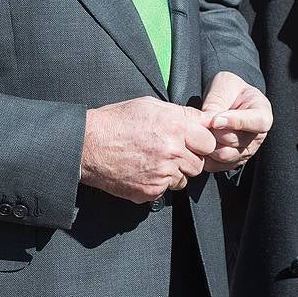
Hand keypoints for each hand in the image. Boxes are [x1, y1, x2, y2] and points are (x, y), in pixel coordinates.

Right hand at [80, 96, 217, 202]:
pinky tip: (143, 171)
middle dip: (189, 159)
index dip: (201, 142)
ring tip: (155, 161)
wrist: (88, 145)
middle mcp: (172, 151)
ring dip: (176, 173)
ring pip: (185, 179)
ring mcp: (162, 174)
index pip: (209, 142)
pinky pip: (167, 190)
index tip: (192, 142)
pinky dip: (159, 184)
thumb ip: (180, 114)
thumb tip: (204, 121)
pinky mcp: (151, 191)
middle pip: (199, 163)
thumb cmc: (118, 121)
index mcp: (176, 127)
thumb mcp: (151, 106)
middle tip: (171, 153)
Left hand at [199, 71, 271, 172]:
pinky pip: (215, 165)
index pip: (258, 123)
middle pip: (236, 142)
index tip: (215, 120)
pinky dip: (203, 156)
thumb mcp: (224, 85)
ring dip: (207, 144)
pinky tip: (196, 143)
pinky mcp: (231, 163)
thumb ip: (217, 102)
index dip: (236, 122)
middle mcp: (257, 137)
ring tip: (195, 132)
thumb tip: (208, 123)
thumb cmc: (228, 90)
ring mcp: (245, 152)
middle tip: (197, 124)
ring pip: (224, 155)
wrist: (226, 101)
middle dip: (214, 133)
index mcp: (263, 114)